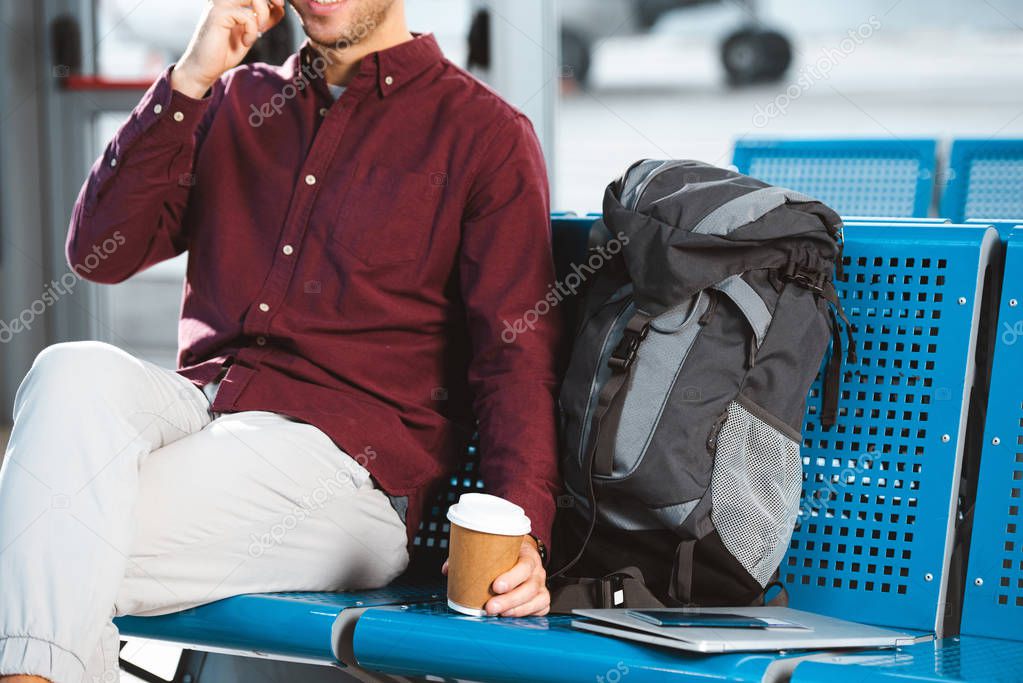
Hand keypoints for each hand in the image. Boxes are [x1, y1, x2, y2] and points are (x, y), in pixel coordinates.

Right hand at [172, 0, 286, 97]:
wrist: (205, 68)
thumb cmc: (225, 51)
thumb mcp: (250, 32)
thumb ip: (262, 19)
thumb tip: (279, 8)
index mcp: (231, 0)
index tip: (280, 7)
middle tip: (279, 9)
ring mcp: (219, 4)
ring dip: (263, 13)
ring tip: (259, 30)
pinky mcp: (217, 14)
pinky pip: (247, 15)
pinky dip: (252, 30)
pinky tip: (246, 42)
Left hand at [441, 538, 549, 616]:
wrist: (525, 553)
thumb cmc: (507, 553)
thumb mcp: (494, 548)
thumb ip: (472, 556)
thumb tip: (448, 569)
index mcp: (527, 555)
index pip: (525, 566)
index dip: (512, 577)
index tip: (495, 586)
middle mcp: (537, 571)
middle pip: (529, 587)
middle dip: (509, 600)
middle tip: (489, 607)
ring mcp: (541, 586)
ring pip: (535, 600)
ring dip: (515, 610)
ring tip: (497, 614)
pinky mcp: (542, 598)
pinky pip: (540, 609)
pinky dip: (526, 614)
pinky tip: (510, 616)